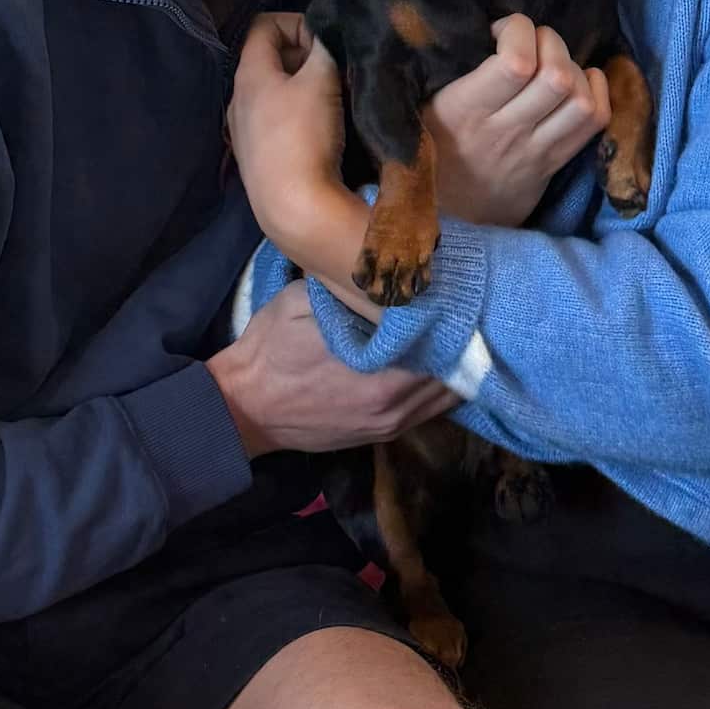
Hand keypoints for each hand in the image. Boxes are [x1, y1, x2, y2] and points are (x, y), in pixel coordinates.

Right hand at [206, 282, 457, 456]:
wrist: (243, 406)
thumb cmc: (271, 348)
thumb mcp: (305, 302)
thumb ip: (353, 292)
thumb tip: (393, 273)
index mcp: (379, 372)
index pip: (443, 344)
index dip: (455, 316)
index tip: (460, 290)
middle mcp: (393, 405)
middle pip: (453, 372)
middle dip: (460, 339)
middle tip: (466, 306)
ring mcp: (389, 425)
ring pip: (446, 396)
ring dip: (453, 365)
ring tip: (458, 331)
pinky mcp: (381, 435)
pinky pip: (428, 411)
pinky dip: (438, 387)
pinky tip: (437, 361)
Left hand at [228, 13, 346, 257]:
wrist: (294, 209)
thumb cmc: (304, 136)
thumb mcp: (321, 80)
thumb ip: (324, 48)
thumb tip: (327, 32)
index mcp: (248, 73)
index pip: (264, 25)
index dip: (298, 23)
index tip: (325, 42)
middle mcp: (238, 98)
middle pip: (270, 58)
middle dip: (305, 56)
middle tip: (336, 69)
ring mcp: (243, 131)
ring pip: (275, 92)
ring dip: (304, 88)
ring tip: (334, 100)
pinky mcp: (256, 159)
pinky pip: (277, 121)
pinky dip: (298, 115)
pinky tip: (321, 131)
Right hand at [425, 15, 610, 227]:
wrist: (446, 218)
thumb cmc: (429, 147)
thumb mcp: (419, 107)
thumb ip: (442, 70)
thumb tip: (470, 22)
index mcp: (464, 110)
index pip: (514, 62)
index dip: (518, 30)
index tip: (501, 29)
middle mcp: (505, 131)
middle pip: (556, 77)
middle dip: (549, 42)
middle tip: (532, 40)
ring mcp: (535, 151)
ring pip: (580, 100)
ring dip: (574, 68)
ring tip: (553, 61)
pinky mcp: (555, 164)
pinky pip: (594, 123)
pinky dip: (597, 91)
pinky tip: (579, 80)